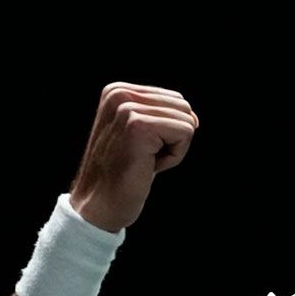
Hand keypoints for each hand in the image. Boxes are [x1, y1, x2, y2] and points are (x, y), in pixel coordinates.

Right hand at [69, 82, 199, 231]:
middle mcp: (119, 93)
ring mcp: (127, 109)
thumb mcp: (139, 136)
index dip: (169, 131)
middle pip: (183, 107)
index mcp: (117, 91)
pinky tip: (148, 167)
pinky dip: (174, 157)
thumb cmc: (123, 174)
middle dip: (174, 138)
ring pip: (187, 121)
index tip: (142, 148)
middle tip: (145, 157)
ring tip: (144, 162)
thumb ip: (160, 117)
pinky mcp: (139, 126)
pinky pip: (185, 134)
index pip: (175, 99)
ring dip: (173, 149)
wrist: (100, 204)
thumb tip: (195, 118)